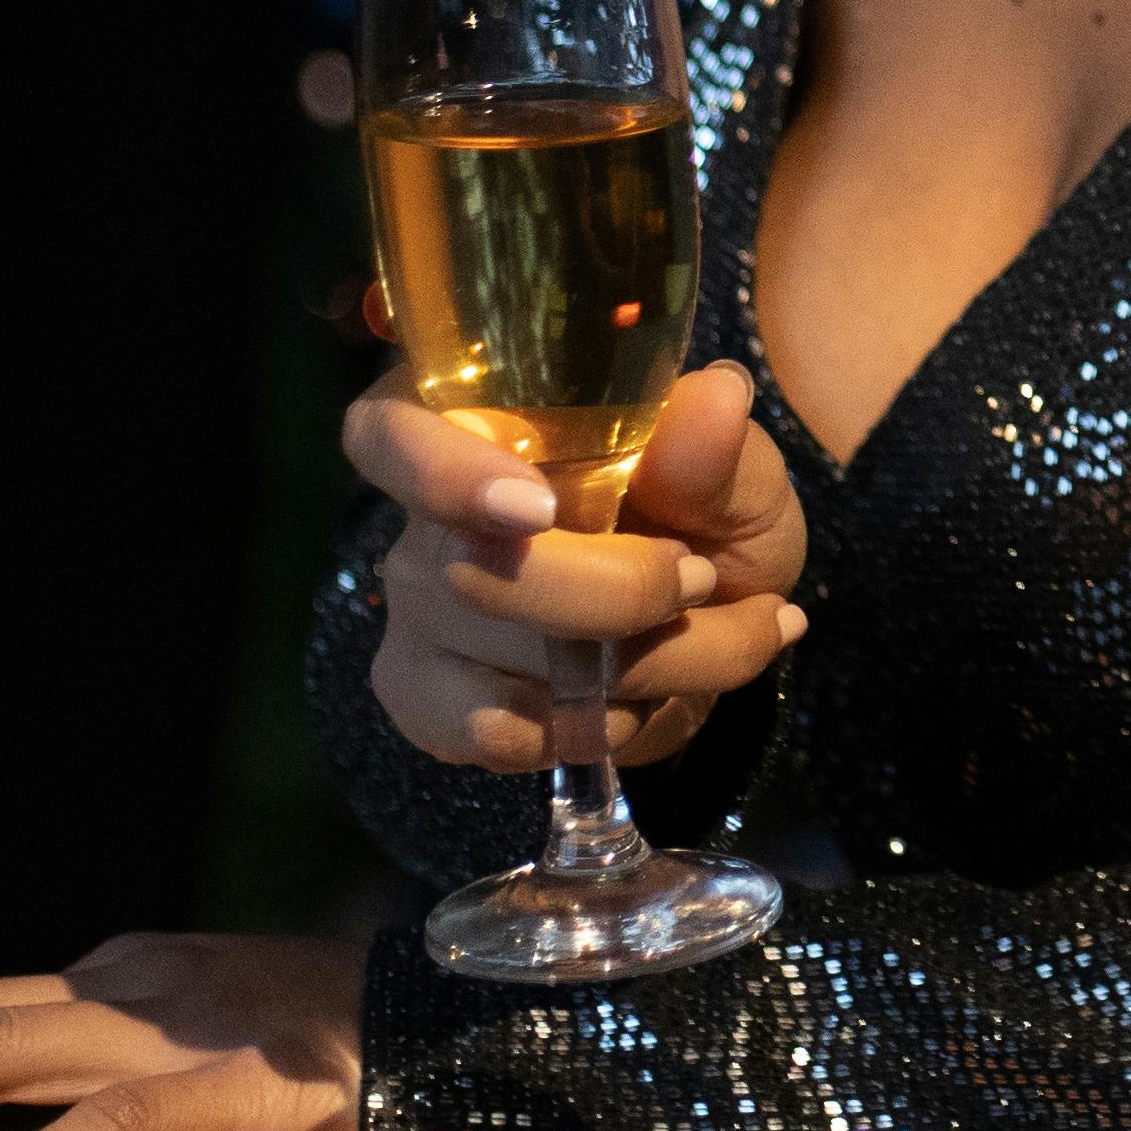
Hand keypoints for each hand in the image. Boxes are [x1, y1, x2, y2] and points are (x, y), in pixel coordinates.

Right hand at [345, 355, 809, 772]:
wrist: (709, 628)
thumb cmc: (707, 522)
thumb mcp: (737, 482)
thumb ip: (715, 454)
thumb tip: (717, 398)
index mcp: (480, 424)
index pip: (393, 430)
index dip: (444, 471)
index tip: (539, 509)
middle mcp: (426, 520)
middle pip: (473, 569)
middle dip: (620, 592)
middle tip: (704, 580)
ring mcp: (419, 614)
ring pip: (507, 660)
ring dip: (646, 665)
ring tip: (711, 640)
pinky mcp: (428, 699)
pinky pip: (496, 733)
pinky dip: (596, 724)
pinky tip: (641, 699)